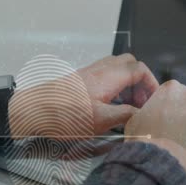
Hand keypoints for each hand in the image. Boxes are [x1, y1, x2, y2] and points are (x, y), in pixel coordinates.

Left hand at [9, 54, 158, 138]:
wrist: (31, 112)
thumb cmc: (65, 117)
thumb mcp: (99, 120)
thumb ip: (124, 115)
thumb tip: (141, 115)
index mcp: (108, 77)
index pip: (139, 69)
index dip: (151, 83)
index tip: (154, 101)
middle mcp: (98, 70)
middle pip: (128, 64)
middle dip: (140, 80)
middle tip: (141, 101)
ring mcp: (87, 74)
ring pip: (115, 69)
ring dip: (126, 84)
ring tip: (128, 106)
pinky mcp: (78, 82)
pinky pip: (103, 77)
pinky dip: (113, 87)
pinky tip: (109, 106)